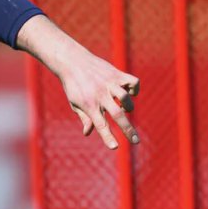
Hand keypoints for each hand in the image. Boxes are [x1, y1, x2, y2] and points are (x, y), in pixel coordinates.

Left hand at [16, 15, 141, 149]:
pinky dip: (134, 90)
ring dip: (128, 107)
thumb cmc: (73, 85)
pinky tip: (128, 92)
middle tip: (136, 142)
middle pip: (117, 114)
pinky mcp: (117, 74)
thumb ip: (84, 117)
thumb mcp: (74, 102)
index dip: (107, 136)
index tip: (115, 147)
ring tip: (122, 108)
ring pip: (126, 98)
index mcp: (88, 104)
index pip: (99, 124)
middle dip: (128, 130)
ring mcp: (110, 83)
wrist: (72, 61)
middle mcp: (100, 95)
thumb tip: (88, 133)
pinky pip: (133, 83)